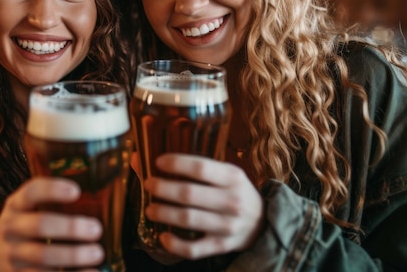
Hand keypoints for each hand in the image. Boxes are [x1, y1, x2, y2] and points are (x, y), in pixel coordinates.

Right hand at [0, 177, 103, 271]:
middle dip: (70, 227)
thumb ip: (51, 202)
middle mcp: (12, 229)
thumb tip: (99, 196)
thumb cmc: (22, 227)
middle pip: (40, 225)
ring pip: (44, 256)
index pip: (31, 192)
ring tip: (97, 252)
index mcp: (16, 205)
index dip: (53, 189)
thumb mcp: (26, 209)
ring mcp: (14, 255)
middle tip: (96, 229)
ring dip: (73, 255)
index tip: (76, 191)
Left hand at [144, 153, 263, 259]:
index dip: (176, 164)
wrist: (263, 222)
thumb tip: (143, 157)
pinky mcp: (222, 245)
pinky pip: (195, 249)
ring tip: (149, 209)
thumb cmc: (234, 191)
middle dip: (163, 189)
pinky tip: (163, 237)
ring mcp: (227, 225)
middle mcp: (232, 200)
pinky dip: (176, 244)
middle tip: (148, 185)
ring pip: (188, 220)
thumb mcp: (223, 174)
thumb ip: (191, 167)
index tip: (158, 162)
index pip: (201, 167)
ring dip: (164, 214)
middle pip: (189, 194)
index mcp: (233, 177)